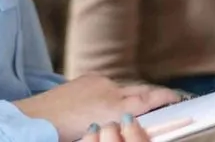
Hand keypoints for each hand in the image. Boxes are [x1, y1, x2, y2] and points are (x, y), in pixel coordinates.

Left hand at [14, 74, 181, 141]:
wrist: (36, 120)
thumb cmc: (66, 135)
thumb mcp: (99, 136)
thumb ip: (122, 124)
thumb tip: (133, 122)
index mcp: (115, 108)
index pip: (149, 100)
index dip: (167, 98)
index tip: (178, 98)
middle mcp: (109, 91)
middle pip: (140, 91)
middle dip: (155, 95)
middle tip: (168, 99)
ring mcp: (97, 82)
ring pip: (123, 88)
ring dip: (129, 97)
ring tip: (129, 110)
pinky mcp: (86, 78)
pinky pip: (107, 84)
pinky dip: (111, 93)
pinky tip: (104, 104)